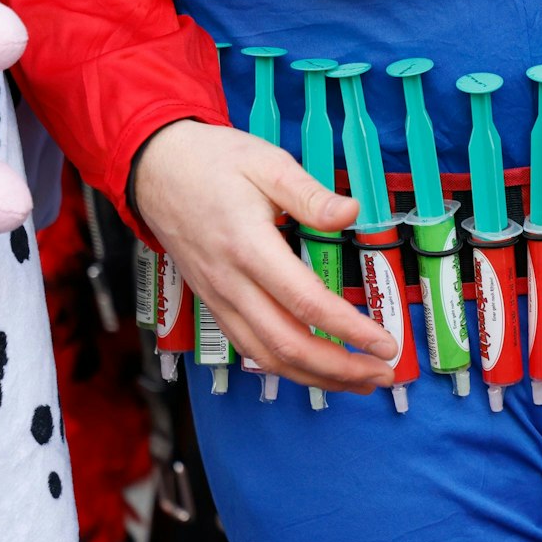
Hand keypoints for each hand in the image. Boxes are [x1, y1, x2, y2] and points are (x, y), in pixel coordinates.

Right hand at [133, 120, 397, 392]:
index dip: (349, 329)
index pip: (306, 302)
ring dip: (316, 376)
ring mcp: (219, 298)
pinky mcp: (214, 304)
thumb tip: (351, 212)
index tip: (385, 342)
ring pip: (267, 356)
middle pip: (287, 343)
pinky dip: (286, 367)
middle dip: (340, 367)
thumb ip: (310, 194)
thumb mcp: (267, 163)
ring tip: (359, 380)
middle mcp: (231, 282)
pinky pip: (250, 348)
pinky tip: (315, 369)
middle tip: (383, 373)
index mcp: (249, 245)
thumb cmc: (213, 161)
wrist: (156, 168)